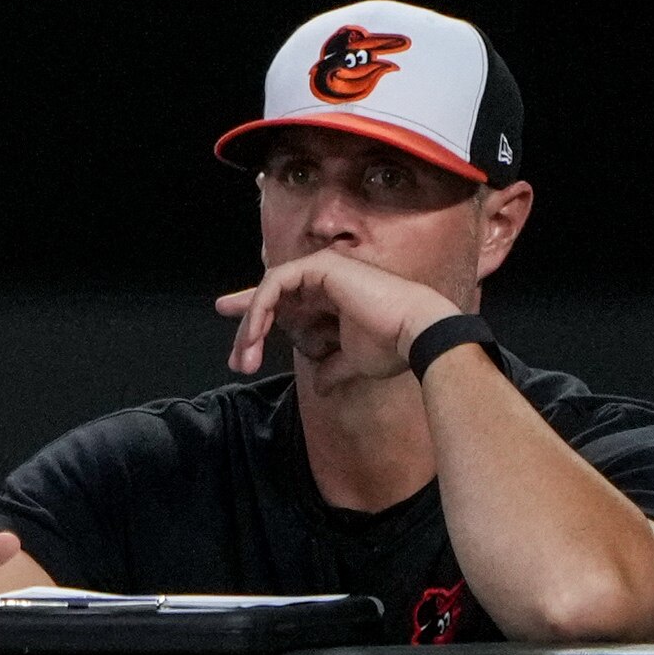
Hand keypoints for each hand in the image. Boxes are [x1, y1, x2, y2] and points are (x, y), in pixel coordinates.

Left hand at [215, 249, 462, 379]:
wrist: (418, 335)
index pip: (287, 303)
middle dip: (248, 326)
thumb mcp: (353, 362)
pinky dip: (261, 308)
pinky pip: (276, 284)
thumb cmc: (392, 347)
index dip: (259, 318)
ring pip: (270, 292)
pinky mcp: (320, 267)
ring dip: (252, 325)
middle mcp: (324, 280)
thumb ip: (332, 368)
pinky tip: (254, 334)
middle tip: (235, 358)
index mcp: (332, 298)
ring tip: (244, 355)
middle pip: (272, 296)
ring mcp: (322, 269)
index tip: (241, 341)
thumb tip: (319, 387)